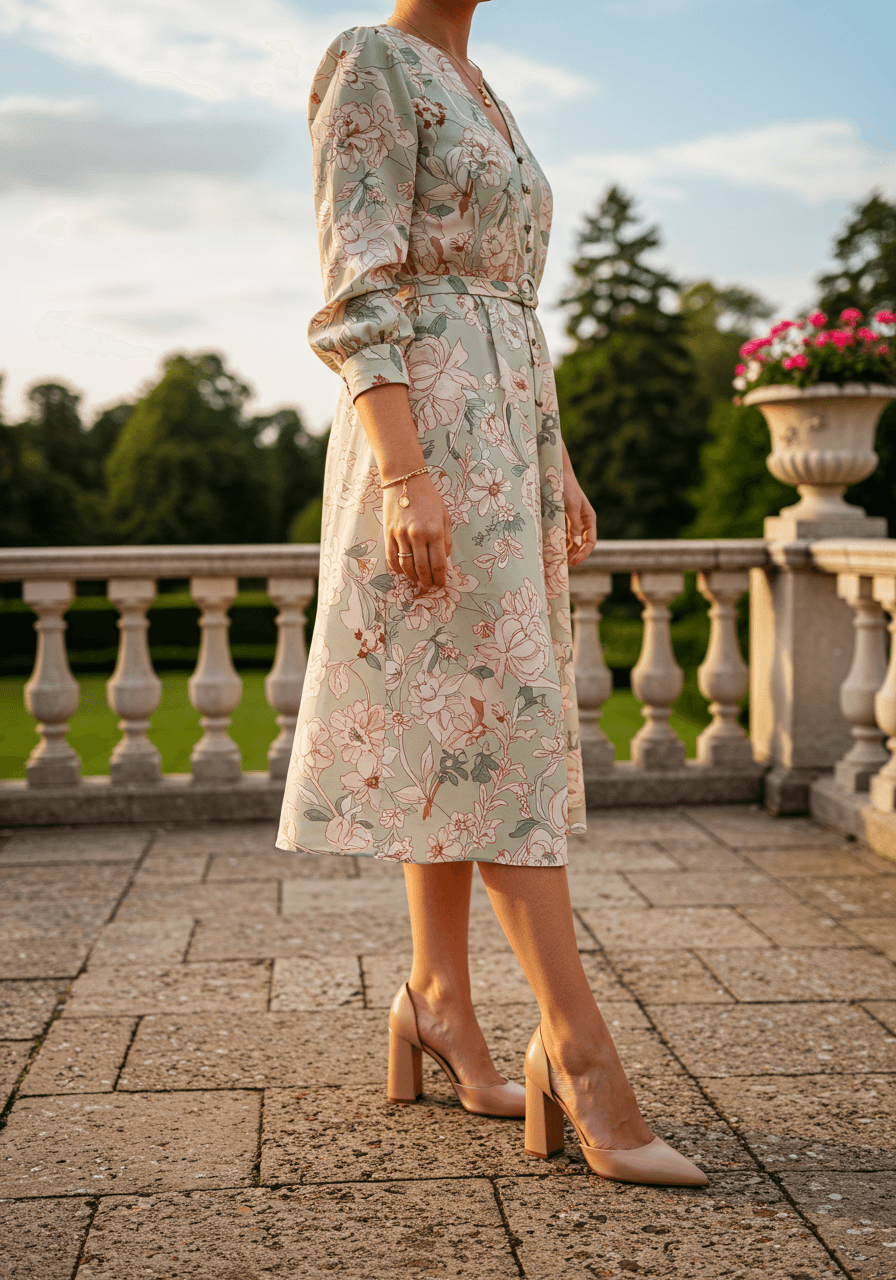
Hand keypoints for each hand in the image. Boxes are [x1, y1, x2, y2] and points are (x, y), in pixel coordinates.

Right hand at [384, 472, 452, 590]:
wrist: (405, 480)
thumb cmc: (428, 497)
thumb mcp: (445, 516)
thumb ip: (446, 539)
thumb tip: (445, 559)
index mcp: (435, 531)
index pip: (438, 564)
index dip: (440, 579)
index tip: (441, 585)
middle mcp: (418, 535)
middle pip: (422, 569)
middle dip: (427, 582)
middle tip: (429, 587)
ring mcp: (401, 535)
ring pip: (406, 566)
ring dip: (412, 578)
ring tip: (417, 581)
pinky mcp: (388, 533)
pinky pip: (392, 558)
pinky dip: (397, 569)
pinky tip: (403, 572)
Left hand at [563, 461, 596, 567]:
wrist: (555, 473)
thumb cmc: (566, 488)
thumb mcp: (571, 505)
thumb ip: (574, 525)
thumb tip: (577, 544)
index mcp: (589, 518)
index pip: (590, 542)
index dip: (583, 554)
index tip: (573, 562)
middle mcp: (582, 522)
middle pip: (580, 544)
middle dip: (573, 555)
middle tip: (561, 566)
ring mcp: (572, 521)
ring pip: (570, 542)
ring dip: (564, 551)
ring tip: (555, 560)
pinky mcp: (562, 520)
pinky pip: (561, 535)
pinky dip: (558, 543)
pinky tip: (550, 549)